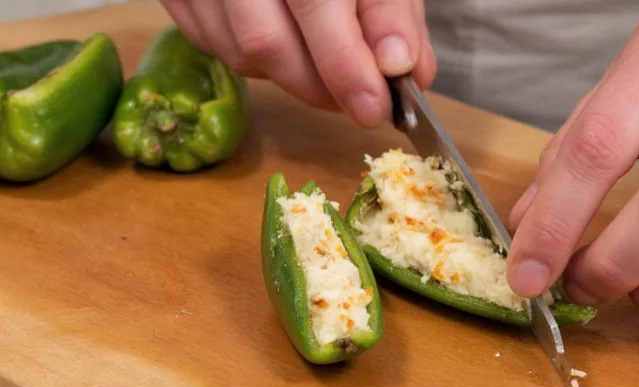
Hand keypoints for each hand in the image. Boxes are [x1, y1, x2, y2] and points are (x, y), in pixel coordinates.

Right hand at [160, 0, 436, 127]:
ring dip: (295, 78)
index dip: (344, 62)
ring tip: (334, 69)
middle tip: (364, 103)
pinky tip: (291, 44)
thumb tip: (404, 68)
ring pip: (240, 53)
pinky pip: (214, 46)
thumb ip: (391, 7)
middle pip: (265, 41)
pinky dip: (260, 61)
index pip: (313, 1)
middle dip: (322, 87)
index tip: (375, 106)